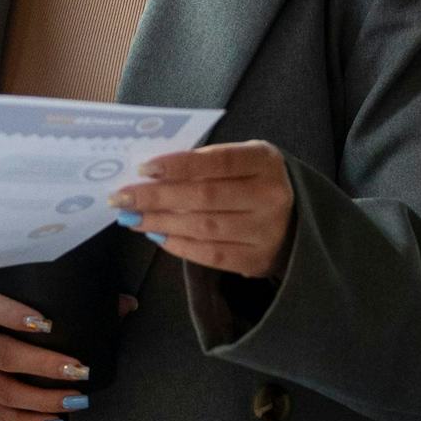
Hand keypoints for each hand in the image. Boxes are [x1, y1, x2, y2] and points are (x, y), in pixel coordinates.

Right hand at [0, 281, 102, 420]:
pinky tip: (57, 420)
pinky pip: (2, 416)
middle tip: (79, 369)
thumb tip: (127, 304)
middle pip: (2, 355)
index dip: (14, 315)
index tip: (47, 323)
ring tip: (76, 399)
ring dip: (43, 399)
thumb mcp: (25, 299)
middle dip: (43, 365)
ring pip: (4, 391)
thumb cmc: (6, 313)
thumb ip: (70, 299)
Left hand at [112, 141, 292, 278]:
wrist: (299, 221)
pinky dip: (178, 245)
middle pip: (205, 197)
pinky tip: (156, 234)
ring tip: (131, 217)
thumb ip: (207, 162)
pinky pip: (210, 255)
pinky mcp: (256, 260)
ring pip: (204, 228)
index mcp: (265, 161)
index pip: (218, 161)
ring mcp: (265, 232)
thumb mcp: (244, 160)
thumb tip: (152, 174)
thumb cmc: (257, 182)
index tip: (144, 169)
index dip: (179, 166)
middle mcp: (270, 196)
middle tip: (122, 198)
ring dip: (161, 222)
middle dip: (157, 197)